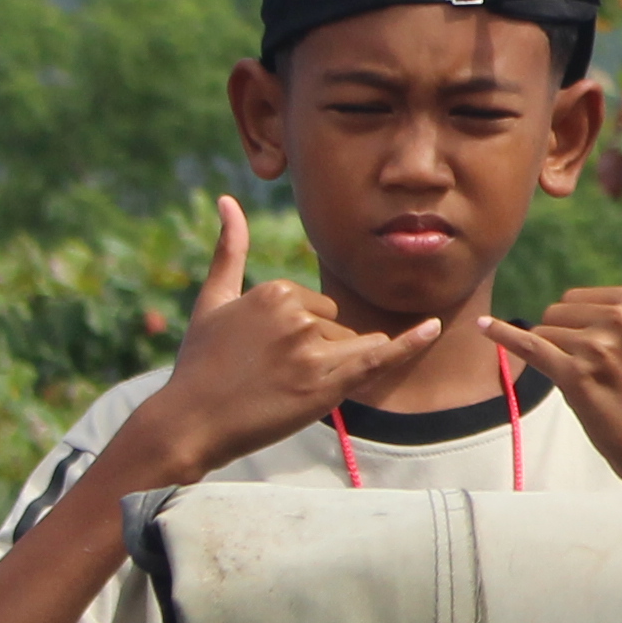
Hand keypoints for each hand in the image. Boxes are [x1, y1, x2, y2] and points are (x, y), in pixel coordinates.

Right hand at [136, 194, 445, 472]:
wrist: (188, 422)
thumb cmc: (199, 364)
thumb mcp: (213, 300)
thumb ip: (230, 249)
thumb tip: (228, 200)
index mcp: (277, 291)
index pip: (320, 307)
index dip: (303, 337)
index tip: (266, 356)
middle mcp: (297, 315)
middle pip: (341, 328)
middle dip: (321, 353)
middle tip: (272, 377)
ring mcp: (312, 350)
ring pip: (357, 347)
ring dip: (338, 368)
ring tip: (288, 386)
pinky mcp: (325, 383)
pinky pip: (379, 358)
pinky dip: (409, 344)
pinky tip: (433, 328)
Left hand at [487, 226, 621, 492]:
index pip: (578, 298)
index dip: (582, 328)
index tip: (613, 355)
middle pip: (557, 312)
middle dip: (566, 341)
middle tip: (600, 372)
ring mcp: (599, 347)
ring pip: (543, 333)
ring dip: (555, 359)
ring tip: (590, 383)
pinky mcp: (576, 375)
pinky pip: (530, 347)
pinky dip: (505, 339)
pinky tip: (485, 328)